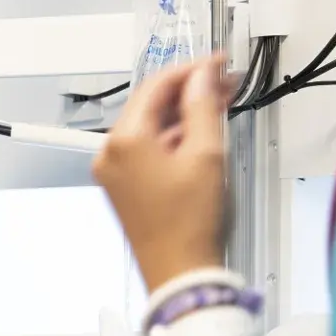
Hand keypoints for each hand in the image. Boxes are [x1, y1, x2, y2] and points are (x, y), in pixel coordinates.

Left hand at [93, 56, 235, 289]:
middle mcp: (110, 153)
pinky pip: (148, 149)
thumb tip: (201, 76)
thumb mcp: (206, 154)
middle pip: (150, 105)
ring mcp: (114, 171)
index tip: (217, 63)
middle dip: (188, 90)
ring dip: (184, 113)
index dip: (191, 70)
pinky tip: (201, 132)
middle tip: (224, 81)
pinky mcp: (124, 186)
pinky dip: (174, 137)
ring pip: (151, 127)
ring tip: (219, 103)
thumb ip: (202, 106)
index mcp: (124, 140)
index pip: (156, 86)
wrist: (180, 272)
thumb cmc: (190, 223)